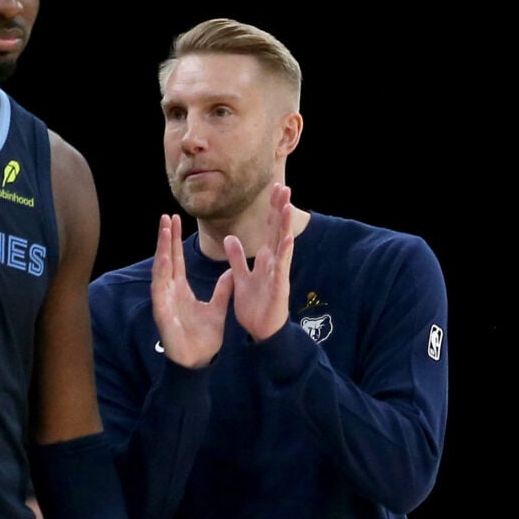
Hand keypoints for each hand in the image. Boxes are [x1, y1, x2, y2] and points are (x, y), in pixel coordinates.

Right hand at [151, 214, 233, 367]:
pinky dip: (161, 274)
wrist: (198, 361)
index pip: (176, 259)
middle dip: (165, 238)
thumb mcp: (217, 308)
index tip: (175, 220)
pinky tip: (163, 259)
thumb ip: (223, 290)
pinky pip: (160, 291)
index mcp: (180, 289)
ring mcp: (164, 301)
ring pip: (160, 271)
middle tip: (166, 216)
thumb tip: (231, 272)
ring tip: (163, 230)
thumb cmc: (203, 338)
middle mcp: (169, 292)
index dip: (175, 240)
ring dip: (161, 250)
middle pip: (166, 259)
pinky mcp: (163, 313)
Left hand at [223, 185, 296, 341]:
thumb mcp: (240, 278)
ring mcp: (277, 275)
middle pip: (276, 231)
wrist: (260, 332)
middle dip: (280, 209)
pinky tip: (287, 240)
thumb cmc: (255, 307)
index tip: (274, 188)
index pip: (268, 229)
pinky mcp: (278, 289)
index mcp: (263, 260)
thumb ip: (236, 258)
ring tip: (288, 206)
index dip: (270, 209)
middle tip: (284, 185)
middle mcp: (273, 263)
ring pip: (282, 245)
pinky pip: (281, 270)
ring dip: (284, 226)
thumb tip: (230, 237)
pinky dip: (284, 255)